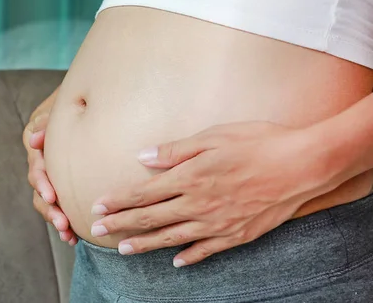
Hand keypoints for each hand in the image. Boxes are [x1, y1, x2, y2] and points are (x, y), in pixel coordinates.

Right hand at [23, 90, 76, 245]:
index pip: (36, 166)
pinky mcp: (61, 181)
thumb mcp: (60, 103)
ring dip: (55, 218)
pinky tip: (73, 237)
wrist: (84, 102)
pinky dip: (64, 219)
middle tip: (62, 222)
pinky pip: (59, 204)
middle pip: (39, 188)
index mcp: (35, 142)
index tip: (52, 196)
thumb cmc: (72, 101)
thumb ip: (47, 119)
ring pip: (46, 200)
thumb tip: (33, 137)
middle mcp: (39, 160)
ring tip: (67, 234)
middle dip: (49, 208)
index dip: (42, 182)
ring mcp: (50, 172)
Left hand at [90, 121, 333, 265]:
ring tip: (123, 249)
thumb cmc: (258, 142)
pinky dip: (189, 257)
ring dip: (144, 244)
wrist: (303, 165)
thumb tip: (143, 157)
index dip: (118, 200)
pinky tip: (176, 262)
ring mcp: (218, 223)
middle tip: (97, 230)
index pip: (143, 193)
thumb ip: (175, 151)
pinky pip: (206, 250)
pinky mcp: (237, 234)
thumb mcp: (213, 137)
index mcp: (190, 177)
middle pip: (151, 218)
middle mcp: (198, 204)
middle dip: (120, 224)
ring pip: (172, 238)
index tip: (97, 205)